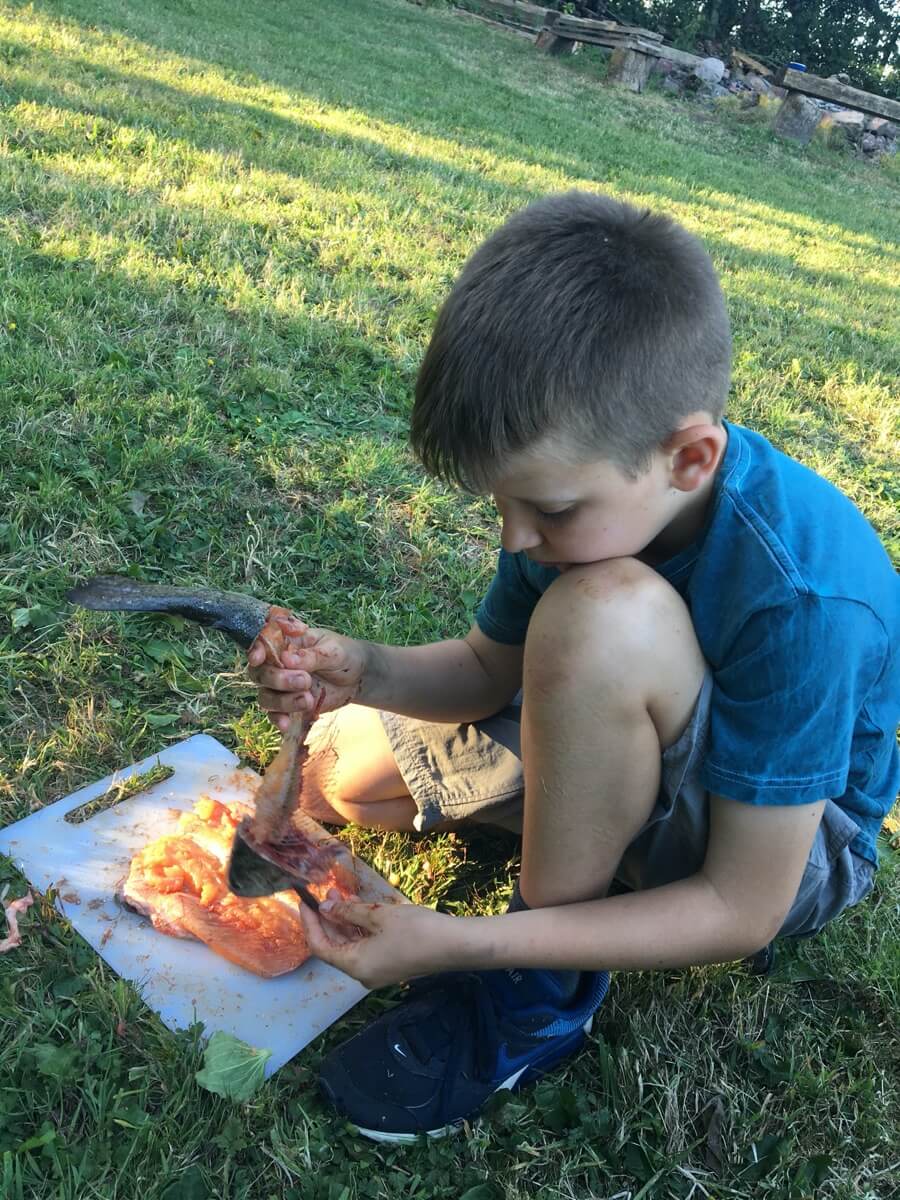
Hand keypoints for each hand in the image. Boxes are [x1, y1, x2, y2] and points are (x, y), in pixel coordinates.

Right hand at [247, 607, 368, 731]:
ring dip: (283, 701)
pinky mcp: (289, 706)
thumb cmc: (344, 655)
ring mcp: (282, 687)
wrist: (358, 677)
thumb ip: (310, 656)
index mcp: (286, 643)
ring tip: (308, 699)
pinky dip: (278, 719)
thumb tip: (286, 660)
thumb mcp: (332, 651)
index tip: (257, 659)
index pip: (263, 645)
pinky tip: (286, 724)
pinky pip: (275, 714)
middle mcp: (278, 664)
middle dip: (278, 679)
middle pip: (260, 674)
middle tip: (305, 680)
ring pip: (266, 696)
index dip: (256, 651)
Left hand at [298, 895, 470, 989]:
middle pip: (335, 947)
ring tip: (342, 894)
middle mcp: (363, 974)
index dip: (311, 923)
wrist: (455, 945)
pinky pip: (366, 947)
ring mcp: (378, 971)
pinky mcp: (390, 965)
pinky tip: (362, 908)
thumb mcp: (379, 916)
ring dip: (345, 921)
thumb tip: (325, 908)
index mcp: (356, 966)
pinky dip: (360, 928)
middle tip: (327, 891)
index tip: (305, 901)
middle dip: (329, 918)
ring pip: (352, 945)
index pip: (320, 947)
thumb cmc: (416, 930)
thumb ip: (349, 912)